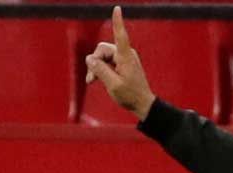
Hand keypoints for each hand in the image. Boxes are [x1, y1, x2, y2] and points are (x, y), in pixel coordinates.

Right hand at [84, 5, 156, 120]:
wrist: (142, 103)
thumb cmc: (130, 95)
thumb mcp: (112, 84)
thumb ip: (99, 70)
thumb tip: (89, 58)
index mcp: (125, 57)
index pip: (121, 35)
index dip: (117, 22)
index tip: (117, 8)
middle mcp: (125, 54)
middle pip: (102, 49)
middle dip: (94, 62)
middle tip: (90, 80)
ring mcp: (124, 58)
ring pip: (103, 56)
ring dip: (96, 67)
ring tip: (92, 82)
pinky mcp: (122, 64)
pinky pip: (107, 61)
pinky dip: (101, 69)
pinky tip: (97, 80)